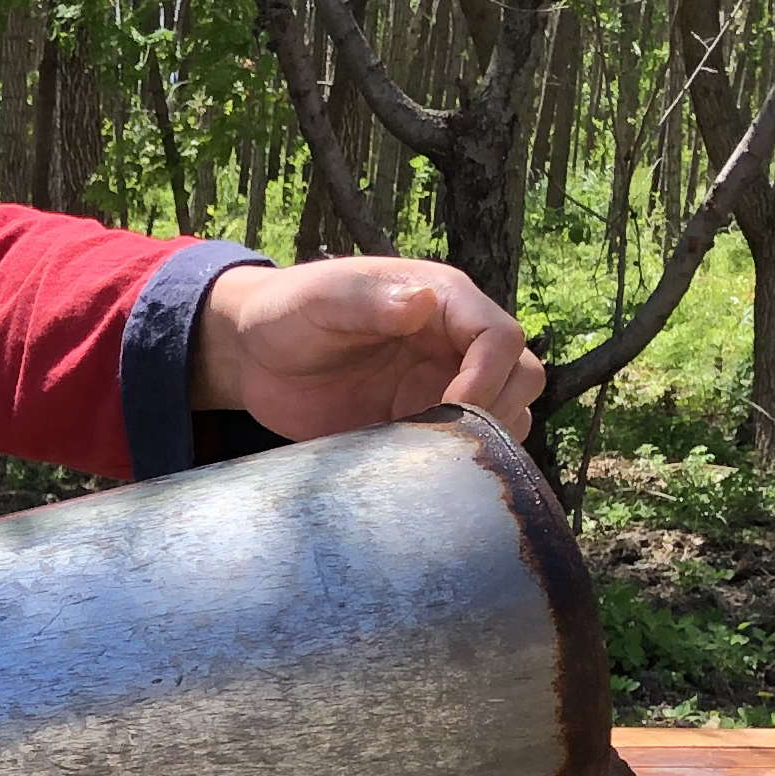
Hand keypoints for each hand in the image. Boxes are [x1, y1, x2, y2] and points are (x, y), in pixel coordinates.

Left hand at [192, 257, 545, 441]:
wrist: (252, 358)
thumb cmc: (286, 313)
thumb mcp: (319, 299)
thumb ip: (366, 300)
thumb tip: (421, 302)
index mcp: (442, 301)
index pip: (501, 337)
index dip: (489, 375)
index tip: (451, 409)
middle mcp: (454, 344)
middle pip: (522, 377)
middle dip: (499, 411)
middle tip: (449, 441)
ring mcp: (442, 387)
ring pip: (508, 415)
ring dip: (488, 441)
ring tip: (435, 459)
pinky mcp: (421, 426)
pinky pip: (466, 449)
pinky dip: (459, 465)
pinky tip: (423, 476)